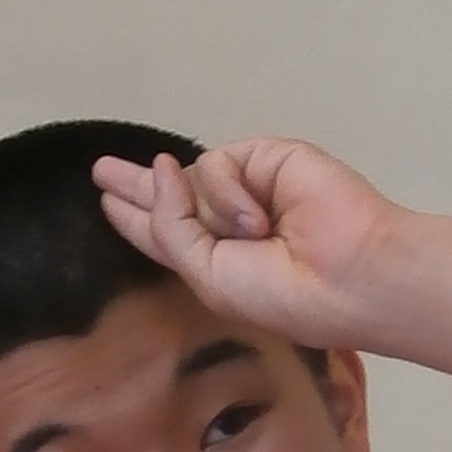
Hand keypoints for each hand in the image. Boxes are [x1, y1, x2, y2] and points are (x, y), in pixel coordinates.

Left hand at [93, 137, 417, 352]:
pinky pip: (218, 163)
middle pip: (172, 192)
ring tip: (256, 236)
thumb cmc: (283, 294)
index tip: (109, 201)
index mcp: (218, 258)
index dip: (137, 215)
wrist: (350, 275)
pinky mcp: (268, 157)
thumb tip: (163, 165)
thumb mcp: (208, 276)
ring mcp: (251, 187)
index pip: (167, 230)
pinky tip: (259, 219)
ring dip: (210, 209)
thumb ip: (170, 227)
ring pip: (192, 179)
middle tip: (101, 170)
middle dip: (138, 183)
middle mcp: (230, 220)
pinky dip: (229, 192)